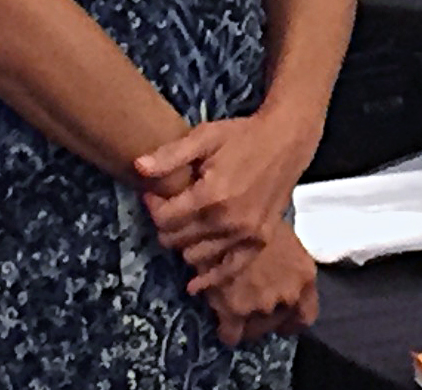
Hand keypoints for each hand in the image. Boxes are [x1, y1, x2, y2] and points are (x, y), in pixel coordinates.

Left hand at [135, 113, 315, 267]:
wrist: (284, 143)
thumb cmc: (241, 136)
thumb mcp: (203, 137)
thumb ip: (169, 156)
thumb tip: (137, 167)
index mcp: (211, 195)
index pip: (165, 219)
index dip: (152, 207)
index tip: (151, 195)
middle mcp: (228, 221)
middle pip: (177, 239)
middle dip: (165, 225)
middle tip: (166, 209)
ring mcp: (246, 235)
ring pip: (196, 256)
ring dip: (183, 245)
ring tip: (183, 227)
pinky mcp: (259, 242)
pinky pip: (229, 270)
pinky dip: (210, 278)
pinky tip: (194, 285)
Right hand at [199, 222, 318, 346]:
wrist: (228, 215)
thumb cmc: (256, 211)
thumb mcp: (277, 234)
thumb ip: (281, 259)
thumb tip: (270, 266)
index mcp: (303, 275)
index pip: (306, 314)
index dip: (292, 317)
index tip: (281, 316)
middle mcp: (289, 294)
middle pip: (280, 322)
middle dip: (267, 321)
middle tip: (253, 313)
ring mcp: (263, 305)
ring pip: (256, 329)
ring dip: (247, 323)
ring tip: (235, 312)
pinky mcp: (235, 310)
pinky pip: (230, 334)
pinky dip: (227, 331)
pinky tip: (221, 325)